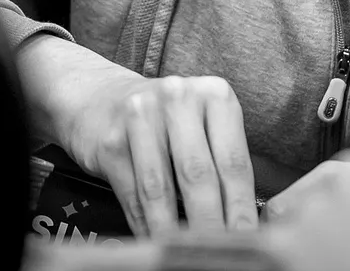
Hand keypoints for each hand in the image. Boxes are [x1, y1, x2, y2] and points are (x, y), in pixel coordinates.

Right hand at [62, 71, 257, 235]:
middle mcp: (178, 98)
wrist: (101, 97)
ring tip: (184, 254)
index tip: (247, 239)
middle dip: (210, 224)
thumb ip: (223, 162)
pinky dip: (145, 226)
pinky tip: (156, 242)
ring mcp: (140, 116)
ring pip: (161, 189)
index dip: (241, 208)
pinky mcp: (110, 140)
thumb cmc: (166, 120)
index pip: (234, 161)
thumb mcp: (203, 125)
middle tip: (219, 253)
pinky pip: (132, 195)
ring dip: (173, 231)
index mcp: (215, 95)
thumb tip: (243, 220)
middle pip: (199, 175)